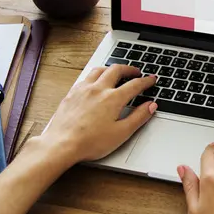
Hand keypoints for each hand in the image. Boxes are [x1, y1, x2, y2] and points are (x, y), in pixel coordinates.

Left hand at [39, 64, 157, 164]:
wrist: (61, 145)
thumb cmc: (90, 142)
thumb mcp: (121, 133)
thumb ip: (139, 117)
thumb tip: (151, 106)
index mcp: (113, 98)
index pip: (135, 84)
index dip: (146, 81)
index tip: (151, 80)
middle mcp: (98, 89)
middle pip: (117, 70)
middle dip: (129, 69)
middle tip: (136, 72)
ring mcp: (83, 90)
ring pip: (99, 70)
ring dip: (111, 68)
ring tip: (116, 72)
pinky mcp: (71, 94)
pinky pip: (86, 77)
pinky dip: (95, 75)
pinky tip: (95, 82)